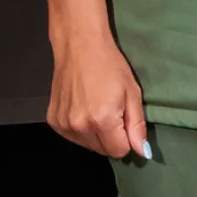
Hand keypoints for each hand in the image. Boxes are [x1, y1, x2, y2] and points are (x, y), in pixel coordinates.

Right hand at [48, 26, 149, 160]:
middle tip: (111, 111)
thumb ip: (137, 126)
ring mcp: (64, 124)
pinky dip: (79, 128)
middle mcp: (80, 126)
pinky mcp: (53, 120)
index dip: (126, 139)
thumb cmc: (109, 64)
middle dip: (110, 137)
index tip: (124, 120)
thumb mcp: (132, 93)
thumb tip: (143, 152)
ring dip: (95, 134)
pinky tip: (82, 107)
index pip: (119, 151)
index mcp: (102, 120)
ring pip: (87, 145)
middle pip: (102, 150)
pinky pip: (72, 136)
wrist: (79, 44)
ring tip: (95, 107)